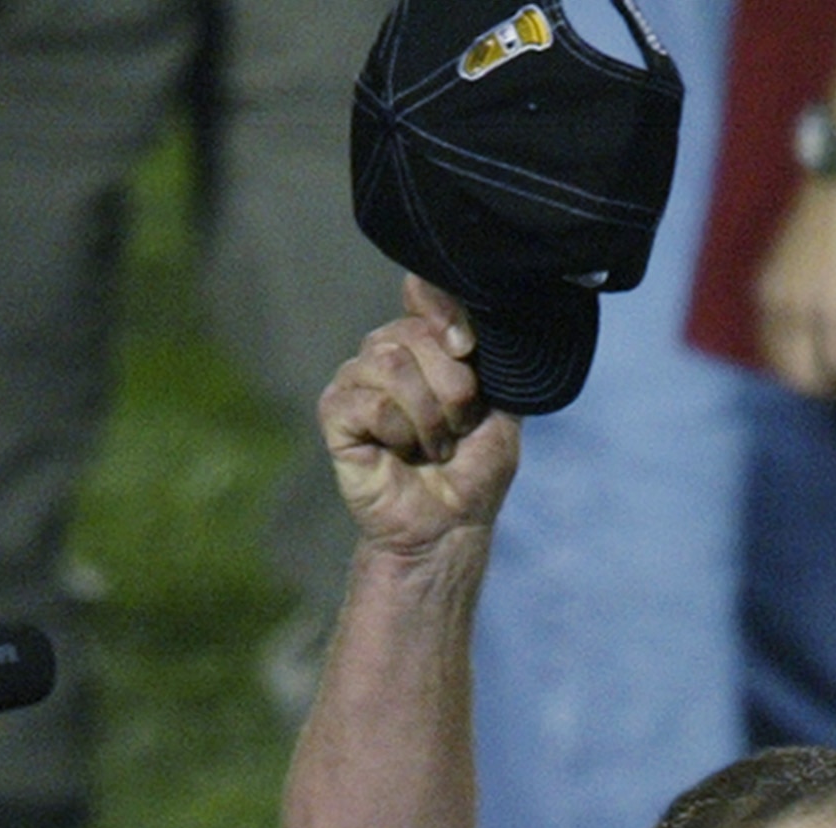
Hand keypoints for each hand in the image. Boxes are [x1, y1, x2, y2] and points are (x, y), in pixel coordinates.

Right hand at [319, 275, 521, 558]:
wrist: (449, 527)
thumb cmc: (474, 472)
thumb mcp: (500, 404)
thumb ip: (484, 349)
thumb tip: (441, 292)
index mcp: (424, 345)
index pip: (425, 296)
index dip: (446, 318)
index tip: (467, 353)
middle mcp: (387, 354)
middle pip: (412, 333)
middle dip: (449, 389)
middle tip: (454, 431)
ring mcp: (357, 381)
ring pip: (389, 363)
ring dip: (426, 417)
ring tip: (431, 448)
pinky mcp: (335, 412)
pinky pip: (370, 401)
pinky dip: (397, 432)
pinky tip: (400, 455)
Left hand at [755, 177, 835, 398]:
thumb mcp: (820, 256)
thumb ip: (828, 292)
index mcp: (766, 290)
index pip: (774, 355)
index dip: (806, 371)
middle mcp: (775, 304)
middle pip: (792, 375)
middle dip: (827, 386)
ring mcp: (802, 309)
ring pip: (814, 377)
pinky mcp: (834, 309)